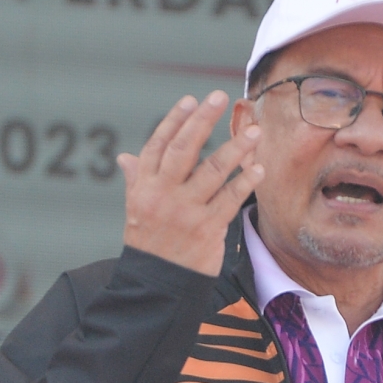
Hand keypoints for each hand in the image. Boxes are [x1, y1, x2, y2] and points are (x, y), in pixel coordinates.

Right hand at [116, 91, 263, 276]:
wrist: (157, 285)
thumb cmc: (150, 242)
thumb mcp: (136, 210)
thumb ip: (136, 180)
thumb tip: (125, 158)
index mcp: (144, 186)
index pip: (159, 145)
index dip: (176, 121)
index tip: (192, 100)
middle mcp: (163, 195)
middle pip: (184, 149)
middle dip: (203, 120)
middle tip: (220, 97)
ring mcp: (186, 212)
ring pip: (213, 171)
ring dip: (236, 148)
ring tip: (253, 131)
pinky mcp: (207, 229)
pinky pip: (230, 199)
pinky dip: (245, 181)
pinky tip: (257, 167)